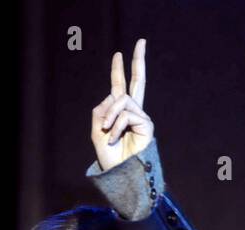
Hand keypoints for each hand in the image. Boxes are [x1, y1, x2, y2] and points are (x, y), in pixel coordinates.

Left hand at [90, 38, 154, 172]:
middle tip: (141, 41)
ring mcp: (141, 117)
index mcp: (120, 112)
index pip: (120, 87)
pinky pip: (127, 115)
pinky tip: (114, 137)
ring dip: (110, 116)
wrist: (119, 174)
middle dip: (138, 61)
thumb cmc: (109, 157)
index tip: (119, 53)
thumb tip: (112, 98)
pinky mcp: (147, 124)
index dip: (119, 70)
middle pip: (138, 81)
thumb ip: (100, 111)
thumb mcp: (97, 132)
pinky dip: (116, 126)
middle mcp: (133, 112)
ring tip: (107, 132)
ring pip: (122, 101)